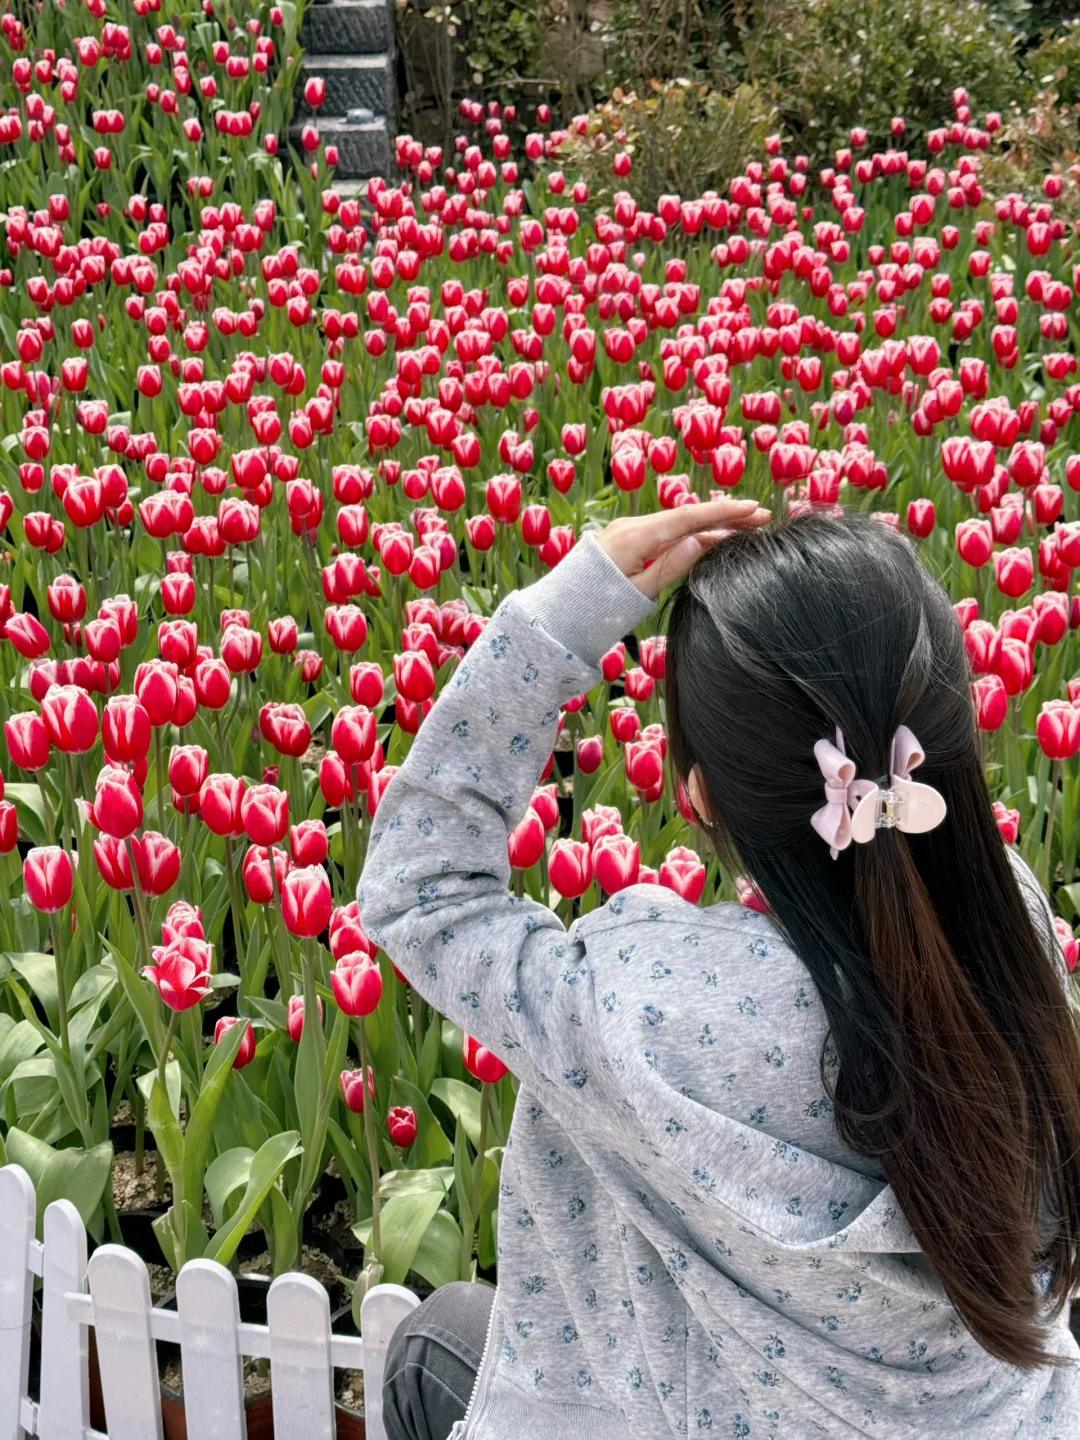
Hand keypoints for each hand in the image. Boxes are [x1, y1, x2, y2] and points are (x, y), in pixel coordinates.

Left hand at [596, 497, 770, 599]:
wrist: (558, 614)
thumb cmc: (597, 610)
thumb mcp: (640, 593)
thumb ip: (672, 565)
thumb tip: (703, 539)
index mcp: (635, 537)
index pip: (688, 518)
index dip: (724, 513)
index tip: (753, 510)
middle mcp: (630, 526)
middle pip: (685, 516)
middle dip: (723, 516)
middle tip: (760, 518)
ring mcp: (625, 531)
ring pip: (675, 523)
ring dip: (708, 523)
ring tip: (742, 527)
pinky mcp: (623, 540)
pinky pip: (662, 531)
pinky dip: (688, 532)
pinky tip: (709, 536)